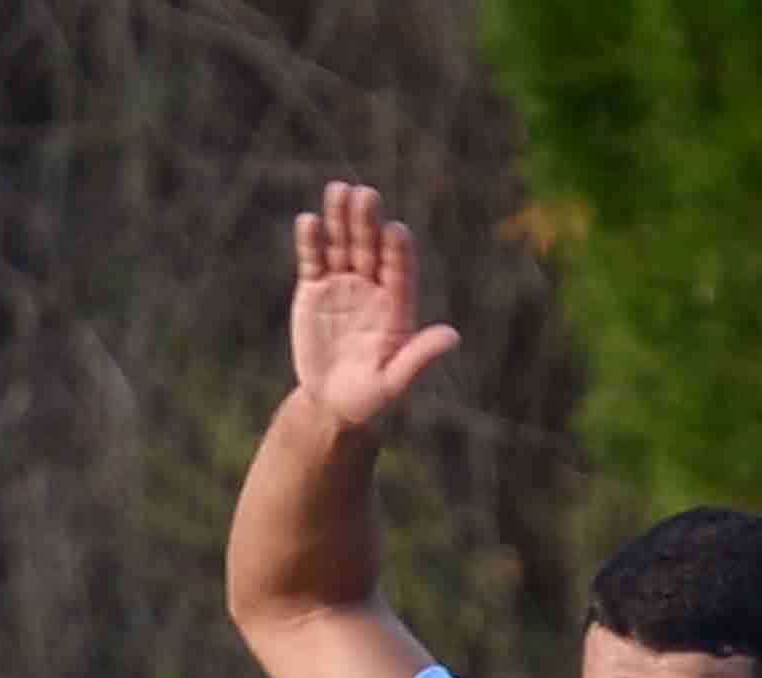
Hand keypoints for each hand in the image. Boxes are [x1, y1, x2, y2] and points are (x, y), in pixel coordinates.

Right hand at [289, 181, 461, 432]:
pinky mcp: (315, 287)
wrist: (331, 403)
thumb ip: (419, 358)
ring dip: (340, 218)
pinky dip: (311, 241)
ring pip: (343, 244)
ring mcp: (343, 283)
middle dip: (368, 222)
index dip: (398, 251)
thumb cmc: (369, 398)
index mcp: (397, 305)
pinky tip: (309, 221)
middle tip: (366, 195)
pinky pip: (313, 259)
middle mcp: (373, 286)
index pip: (400, 270)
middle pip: (371, 247)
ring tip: (338, 190)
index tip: (395, 231)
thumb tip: (452, 337)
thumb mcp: (394, 384)